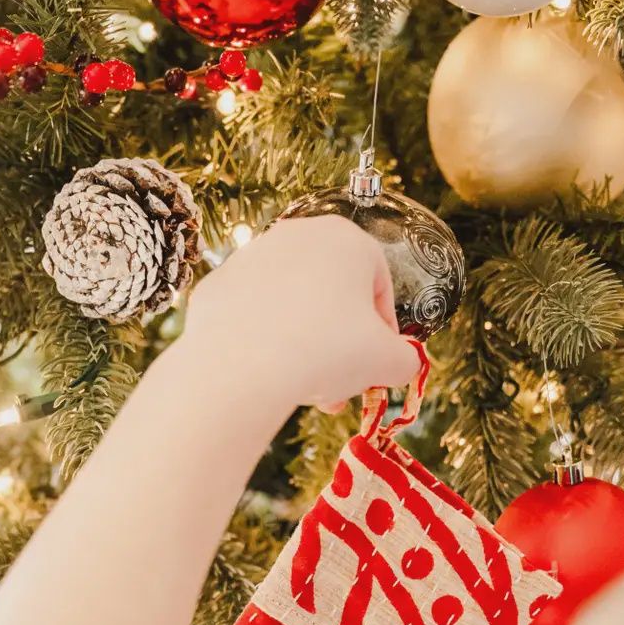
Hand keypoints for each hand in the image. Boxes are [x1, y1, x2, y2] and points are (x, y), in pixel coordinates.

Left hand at [181, 215, 414, 412]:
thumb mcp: (388, 362)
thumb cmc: (328, 351)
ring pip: (291, 307)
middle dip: (341, 346)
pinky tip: (267, 374)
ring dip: (305, 346)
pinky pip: (253, 317)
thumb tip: (402, 363)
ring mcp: (251, 257)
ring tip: (305, 389)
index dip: (385, 333)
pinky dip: (264, 342)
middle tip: (341, 388)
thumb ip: (406, 359)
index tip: (378, 366)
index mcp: (347, 239)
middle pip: (332, 297)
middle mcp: (297, 235)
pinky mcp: (217, 284)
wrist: (241, 365)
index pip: (379, 287)